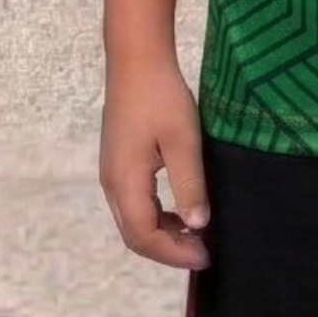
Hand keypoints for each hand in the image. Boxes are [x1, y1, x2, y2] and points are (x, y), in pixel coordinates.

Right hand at [100, 58, 211, 268]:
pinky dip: (156, 217)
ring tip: (196, 234)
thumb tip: (199, 226)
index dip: (174, 253)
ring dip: (162, 234)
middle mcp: (112, 185)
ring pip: (132, 221)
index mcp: (125, 183)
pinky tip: (180, 210)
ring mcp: (111, 174)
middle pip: (134, 235)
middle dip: (168, 250)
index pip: (144, 237)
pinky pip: (133, 204)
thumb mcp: (183, 141)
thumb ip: (189, 185)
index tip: (206, 256)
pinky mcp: (117, 163)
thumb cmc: (162, 97)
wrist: (136, 60)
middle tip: (204, 251)